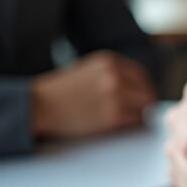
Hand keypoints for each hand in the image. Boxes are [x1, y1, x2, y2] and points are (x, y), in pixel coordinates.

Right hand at [31, 51, 155, 137]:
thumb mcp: (88, 70)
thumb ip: (112, 75)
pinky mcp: (114, 114)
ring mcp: (116, 95)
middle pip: (147, 92)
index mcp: (110, 61)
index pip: (141, 75)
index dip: (144, 89)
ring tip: (128, 120)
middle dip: (144, 103)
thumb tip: (138, 89)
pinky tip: (119, 125)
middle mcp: (116, 75)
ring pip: (144, 107)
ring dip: (139, 115)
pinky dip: (131, 124)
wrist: (40, 105)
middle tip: (139, 113)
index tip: (142, 99)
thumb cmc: (62, 91)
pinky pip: (135, 121)